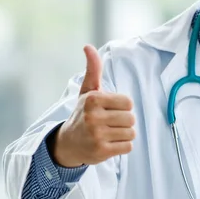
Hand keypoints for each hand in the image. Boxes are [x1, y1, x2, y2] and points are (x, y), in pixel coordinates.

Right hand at [50, 45, 135, 167]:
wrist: (68, 144)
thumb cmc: (83, 113)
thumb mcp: (87, 91)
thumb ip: (93, 69)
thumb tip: (88, 46)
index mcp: (93, 99)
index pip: (128, 102)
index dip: (123, 107)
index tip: (110, 109)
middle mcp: (93, 117)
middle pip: (131, 118)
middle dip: (124, 121)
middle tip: (109, 123)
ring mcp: (97, 135)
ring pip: (131, 133)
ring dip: (123, 134)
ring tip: (109, 133)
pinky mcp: (101, 152)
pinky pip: (128, 147)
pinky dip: (122, 146)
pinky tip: (109, 143)